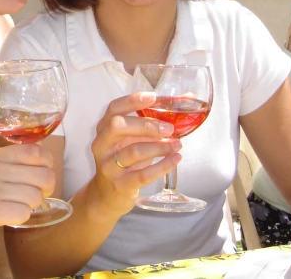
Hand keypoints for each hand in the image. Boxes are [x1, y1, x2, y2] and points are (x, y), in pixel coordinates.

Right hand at [0, 144, 54, 260]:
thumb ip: (12, 166)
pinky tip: (4, 218)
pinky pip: (23, 213)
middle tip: (26, 201)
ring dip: (28, 208)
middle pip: (44, 176)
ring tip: (10, 209)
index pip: (38, 152)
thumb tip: (47, 166)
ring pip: (35, 197)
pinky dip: (19, 219)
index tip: (35, 181)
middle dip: (43, 192)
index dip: (46, 168)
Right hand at [89, 91, 181, 215]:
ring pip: (133, 151)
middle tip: (169, 128)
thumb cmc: (124, 160)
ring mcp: (109, 166)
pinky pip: (143, 175)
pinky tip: (175, 160)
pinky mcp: (120, 184)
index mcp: (104, 129)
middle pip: (118, 126)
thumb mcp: (132, 139)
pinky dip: (162, 166)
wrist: (107, 194)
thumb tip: (188, 98)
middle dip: (146, 125)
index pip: (114, 108)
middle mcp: (102, 145)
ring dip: (159, 147)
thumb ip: (153, 121)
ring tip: (177, 145)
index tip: (153, 97)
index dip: (132, 100)